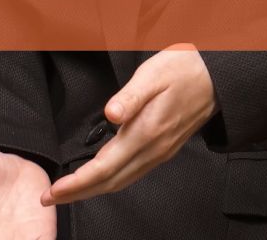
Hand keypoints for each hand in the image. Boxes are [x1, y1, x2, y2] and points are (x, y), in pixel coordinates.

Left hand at [41, 44, 217, 204]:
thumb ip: (130, 96)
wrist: (216, 77)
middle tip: (50, 197)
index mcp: (146, 132)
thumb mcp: (153, 73)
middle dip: (78, 193)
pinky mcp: (164, 149)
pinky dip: (111, 181)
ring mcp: (160, 152)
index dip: (77, 184)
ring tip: (69, 191)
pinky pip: (132, 174)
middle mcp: (153, 149)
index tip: (53, 191)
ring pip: (122, 181)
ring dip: (93, 190)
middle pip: (110, 182)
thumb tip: (110, 114)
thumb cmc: (184, 70)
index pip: (104, 168)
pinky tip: (101, 176)